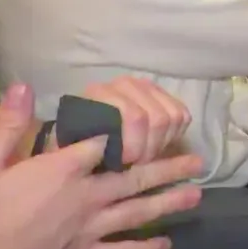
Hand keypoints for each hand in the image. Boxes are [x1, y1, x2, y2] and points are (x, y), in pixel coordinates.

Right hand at [0, 84, 202, 248]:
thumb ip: (9, 125)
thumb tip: (24, 85)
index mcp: (63, 170)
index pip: (104, 142)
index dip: (122, 131)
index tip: (139, 120)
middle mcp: (84, 198)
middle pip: (135, 177)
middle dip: (168, 168)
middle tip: (197, 162)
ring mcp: (86, 230)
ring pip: (137, 213)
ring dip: (168, 203)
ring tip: (195, 195)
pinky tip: (164, 244)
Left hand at [57, 77, 191, 165]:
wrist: (79, 139)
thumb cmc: (73, 147)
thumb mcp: (65, 150)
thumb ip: (72, 145)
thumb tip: (95, 143)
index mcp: (99, 93)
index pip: (134, 116)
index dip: (134, 146)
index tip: (125, 164)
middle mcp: (124, 84)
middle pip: (157, 118)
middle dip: (150, 148)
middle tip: (136, 164)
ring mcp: (146, 87)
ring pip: (172, 117)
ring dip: (162, 143)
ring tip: (145, 156)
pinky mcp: (162, 96)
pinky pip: (182, 115)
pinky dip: (174, 135)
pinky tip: (157, 144)